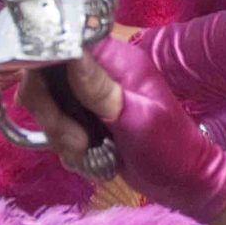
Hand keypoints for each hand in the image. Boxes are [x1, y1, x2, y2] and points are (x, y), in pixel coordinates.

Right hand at [15, 39, 225, 223]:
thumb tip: (69, 54)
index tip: (47, 98)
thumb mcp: (136, 118)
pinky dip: (63, 146)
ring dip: (58, 135)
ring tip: (86, 153)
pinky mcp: (83, 118)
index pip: (64, 42)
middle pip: (46, 77)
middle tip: (75, 141)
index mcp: (115, 59)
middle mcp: (98, 70)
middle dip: (51, 115)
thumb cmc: (168, 147)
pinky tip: (86, 158)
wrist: (181, 181)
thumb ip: (101, 89)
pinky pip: (55, 126)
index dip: (45, 64)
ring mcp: (88, 95)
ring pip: (47, 105)